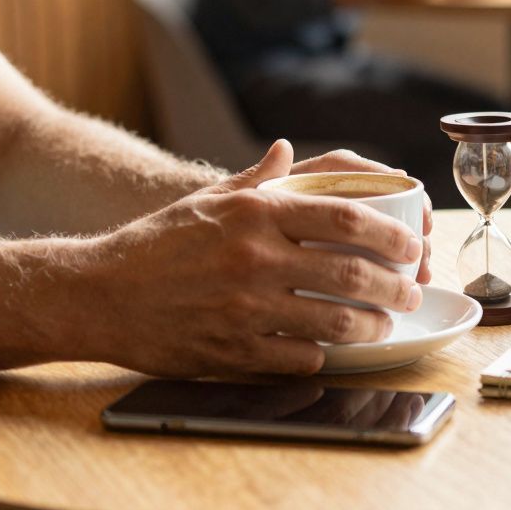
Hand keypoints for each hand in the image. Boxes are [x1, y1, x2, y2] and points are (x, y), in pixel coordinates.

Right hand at [75, 140, 425, 376]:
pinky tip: (331, 350)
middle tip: (410, 291)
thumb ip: (258, 179)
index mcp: (256, 213)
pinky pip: (298, 358)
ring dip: (370, 325)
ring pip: (333, 321)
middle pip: (351, 272)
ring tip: (383, 323)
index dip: (391, 233)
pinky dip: (324, 355)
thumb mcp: (209, 199)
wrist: (98, 293)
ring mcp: (244, 307)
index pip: (346, 216)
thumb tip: (289, 152)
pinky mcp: (231, 350)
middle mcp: (254, 257)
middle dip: (395, 285)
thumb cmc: (158, 243)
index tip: (411, 245)